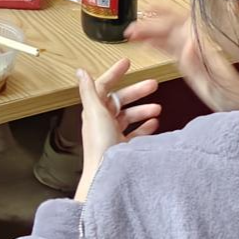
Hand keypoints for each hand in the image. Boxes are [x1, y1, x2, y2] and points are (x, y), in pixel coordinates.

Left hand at [72, 58, 160, 201]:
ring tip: (158, 108)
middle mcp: (102, 121)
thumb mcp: (94, 113)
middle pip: (120, 100)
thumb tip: (80, 71)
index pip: (103, 85)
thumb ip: (89, 91)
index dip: (115, 73)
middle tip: (154, 84)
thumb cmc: (100, 145)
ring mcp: (112, 134)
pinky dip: (144, 126)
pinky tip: (154, 124)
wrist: (104, 175)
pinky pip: (135, 133)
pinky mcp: (121, 147)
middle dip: (137, 91)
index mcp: (94, 110)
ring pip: (129, 116)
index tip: (127, 63)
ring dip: (143, 110)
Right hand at [126, 6, 238, 117]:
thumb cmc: (232, 99)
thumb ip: (197, 64)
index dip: (154, 26)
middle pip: (171, 26)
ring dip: (153, 30)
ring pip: (172, 33)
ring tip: (134, 32)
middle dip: (149, 25)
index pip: (174, 28)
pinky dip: (161, 41)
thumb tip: (187, 42)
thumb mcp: (213, 86)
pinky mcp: (197, 59)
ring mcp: (198, 50)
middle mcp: (200, 45)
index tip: (137, 29)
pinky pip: (176, 45)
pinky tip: (150, 43)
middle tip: (130, 30)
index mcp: (202, 48)